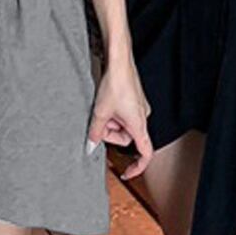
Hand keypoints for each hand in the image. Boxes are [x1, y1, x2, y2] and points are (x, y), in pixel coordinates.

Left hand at [87, 53, 152, 178]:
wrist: (119, 61)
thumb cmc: (115, 83)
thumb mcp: (100, 112)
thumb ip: (95, 132)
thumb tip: (90, 147)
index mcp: (138, 124)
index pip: (145, 153)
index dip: (138, 167)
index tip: (127, 173)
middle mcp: (143, 117)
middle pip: (125, 138)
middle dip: (110, 133)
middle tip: (99, 123)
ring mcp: (139, 108)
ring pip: (122, 126)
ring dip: (110, 122)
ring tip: (102, 108)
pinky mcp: (134, 100)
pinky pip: (123, 115)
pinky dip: (113, 113)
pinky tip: (105, 102)